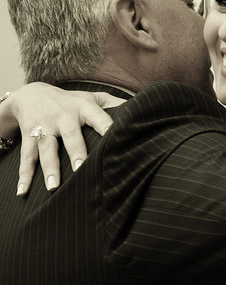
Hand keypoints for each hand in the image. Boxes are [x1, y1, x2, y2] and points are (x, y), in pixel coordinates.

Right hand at [7, 83, 121, 193]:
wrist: (31, 93)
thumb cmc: (71, 102)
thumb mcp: (92, 98)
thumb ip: (115, 105)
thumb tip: (142, 110)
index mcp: (84, 108)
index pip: (99, 118)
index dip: (107, 127)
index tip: (115, 140)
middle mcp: (63, 116)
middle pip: (71, 136)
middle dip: (76, 152)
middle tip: (81, 168)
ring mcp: (45, 126)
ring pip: (47, 148)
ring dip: (49, 168)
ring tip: (53, 187)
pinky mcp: (29, 136)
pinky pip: (26, 157)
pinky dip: (24, 175)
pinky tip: (23, 191)